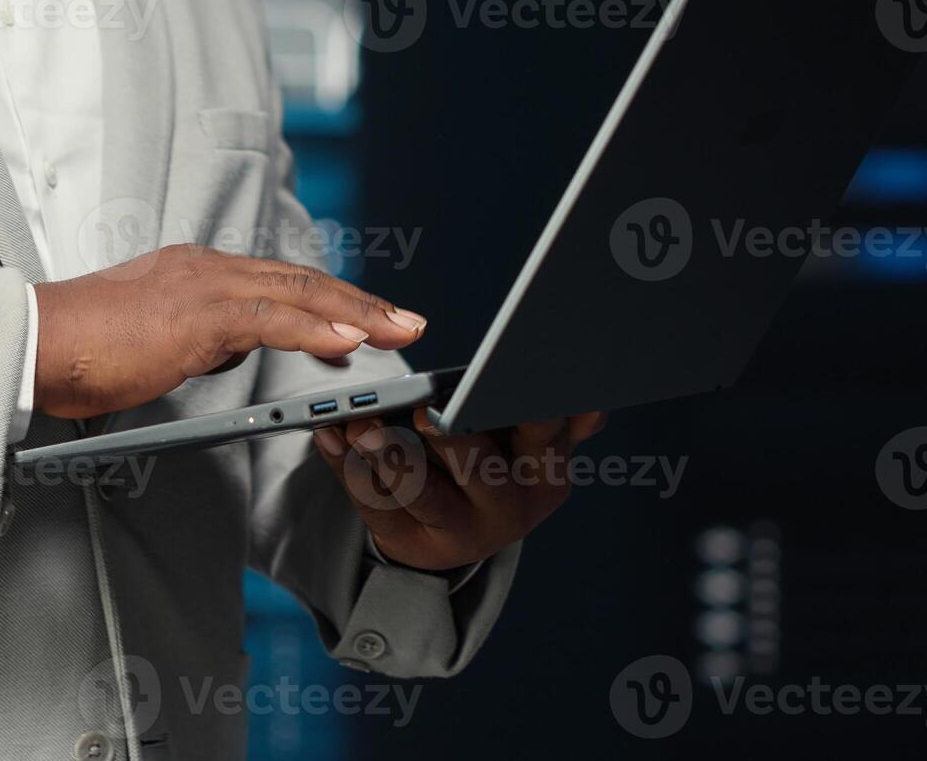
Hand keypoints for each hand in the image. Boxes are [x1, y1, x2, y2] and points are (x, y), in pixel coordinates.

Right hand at [32, 245, 427, 419]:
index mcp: (195, 272)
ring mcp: (203, 286)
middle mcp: (206, 268)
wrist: (35, 342)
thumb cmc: (78, 349)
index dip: (330, 299)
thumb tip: (229, 349)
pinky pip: (272, 319)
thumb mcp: (151, 340)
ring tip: (399, 330)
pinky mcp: (197, 314)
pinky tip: (349, 341)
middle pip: (302, 280)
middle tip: (408, 321)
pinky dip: (316, 328)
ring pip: (298, 293)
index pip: (280, 281)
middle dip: (361, 302)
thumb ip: (196, 337)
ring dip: (356, 313)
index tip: (368, 317)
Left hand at [312, 408, 606, 570]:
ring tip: (364, 430)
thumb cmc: (491, 462)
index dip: (522, 407)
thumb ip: (560, 418)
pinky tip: (331, 437)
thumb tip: (594, 401)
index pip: (542, 432)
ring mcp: (461, 531)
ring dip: (391, 459)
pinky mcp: (413, 545)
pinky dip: (350, 469)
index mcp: (544, 468)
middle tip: (425, 414)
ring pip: (423, 494)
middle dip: (452, 440)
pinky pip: (377, 506)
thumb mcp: (531, 440)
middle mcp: (509, 505)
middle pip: (480, 469)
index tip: (501, 381)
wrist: (454, 532)